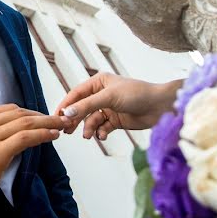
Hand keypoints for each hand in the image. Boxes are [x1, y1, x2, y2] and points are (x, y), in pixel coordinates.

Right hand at [0, 104, 63, 212]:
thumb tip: (19, 134)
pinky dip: (42, 135)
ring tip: (61, 126)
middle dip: (42, 116)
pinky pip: (25, 138)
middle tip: (59, 119)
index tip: (43, 118)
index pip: (10, 109)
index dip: (31, 112)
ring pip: (26, 123)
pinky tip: (53, 136)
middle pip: (20, 114)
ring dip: (48, 123)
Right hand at [55, 73, 180, 140]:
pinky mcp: (116, 120)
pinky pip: (102, 127)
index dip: (66, 105)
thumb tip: (67, 113)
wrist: (160, 106)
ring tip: (87, 135)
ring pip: (91, 119)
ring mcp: (109, 108)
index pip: (76, 94)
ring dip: (88, 128)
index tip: (56, 117)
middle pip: (82, 108)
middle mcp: (102, 94)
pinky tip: (103, 135)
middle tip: (66, 131)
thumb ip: (87, 106)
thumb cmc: (137, 94)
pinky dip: (101, 132)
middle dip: (75, 119)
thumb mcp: (109, 97)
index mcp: (98, 82)